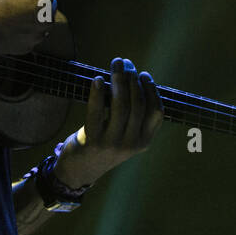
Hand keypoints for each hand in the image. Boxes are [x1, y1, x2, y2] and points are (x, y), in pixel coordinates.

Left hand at [55, 57, 162, 187]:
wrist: (79, 171)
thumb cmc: (105, 145)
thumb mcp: (126, 137)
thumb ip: (134, 116)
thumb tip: (133, 78)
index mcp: (144, 141)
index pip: (156, 111)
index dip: (151, 90)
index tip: (143, 74)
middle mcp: (131, 144)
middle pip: (138, 104)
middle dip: (133, 79)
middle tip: (126, 63)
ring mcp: (112, 144)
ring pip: (120, 105)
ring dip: (118, 80)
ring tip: (115, 64)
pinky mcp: (93, 142)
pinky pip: (96, 112)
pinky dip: (97, 93)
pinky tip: (97, 80)